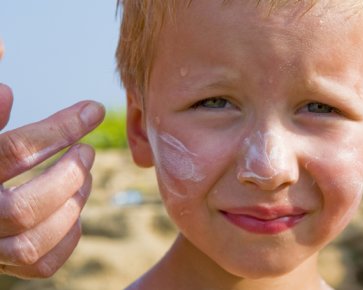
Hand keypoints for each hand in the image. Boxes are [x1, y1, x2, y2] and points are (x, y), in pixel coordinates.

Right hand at [0, 83, 104, 277]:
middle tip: (88, 151)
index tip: (94, 109)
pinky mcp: (1, 266)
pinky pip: (40, 265)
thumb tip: (4, 50)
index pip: (11, 152)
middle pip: (22, 208)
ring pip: (31, 242)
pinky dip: (67, 236)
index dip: (59, 127)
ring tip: (85, 175)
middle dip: (66, 175)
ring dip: (71, 204)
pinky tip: (75, 210)